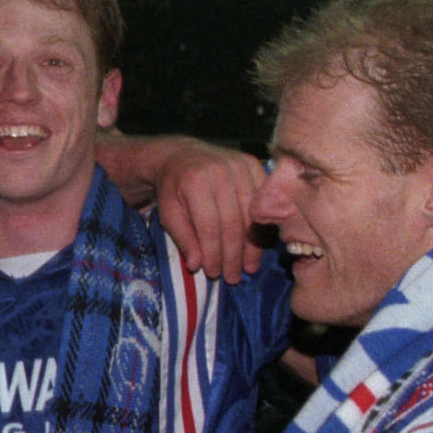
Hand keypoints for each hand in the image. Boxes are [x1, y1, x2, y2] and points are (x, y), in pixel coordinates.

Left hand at [148, 139, 264, 283]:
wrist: (182, 155)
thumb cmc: (174, 188)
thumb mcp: (168, 212)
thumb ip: (182, 237)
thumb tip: (197, 266)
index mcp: (195, 181)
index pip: (209, 226)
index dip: (213, 253)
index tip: (213, 273)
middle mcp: (221, 171)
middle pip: (233, 223)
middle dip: (233, 255)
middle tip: (233, 277)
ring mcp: (240, 166)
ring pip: (251, 215)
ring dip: (251, 246)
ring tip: (248, 268)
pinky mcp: (253, 165)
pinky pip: (263, 201)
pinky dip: (262, 226)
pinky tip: (259, 246)